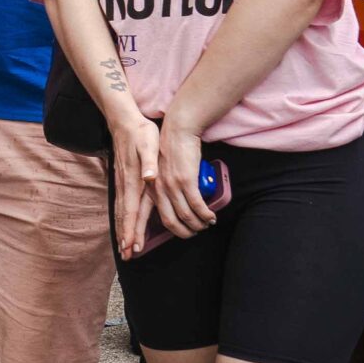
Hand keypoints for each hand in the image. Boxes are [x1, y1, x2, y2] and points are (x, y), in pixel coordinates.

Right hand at [107, 113, 161, 261]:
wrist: (124, 121)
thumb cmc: (140, 133)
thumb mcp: (148, 144)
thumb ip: (149, 162)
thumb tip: (149, 177)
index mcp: (133, 181)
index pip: (131, 211)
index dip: (132, 230)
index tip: (132, 247)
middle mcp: (125, 186)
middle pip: (124, 217)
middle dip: (125, 237)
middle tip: (126, 256)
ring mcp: (122, 184)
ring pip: (121, 212)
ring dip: (123, 230)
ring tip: (124, 247)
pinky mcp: (123, 181)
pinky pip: (121, 205)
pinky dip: (122, 219)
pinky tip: (124, 224)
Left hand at [150, 115, 216, 239]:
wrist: (178, 130)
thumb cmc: (172, 148)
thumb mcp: (161, 170)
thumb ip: (164, 186)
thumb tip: (176, 201)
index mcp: (152, 188)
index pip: (160, 217)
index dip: (173, 229)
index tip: (184, 232)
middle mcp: (160, 190)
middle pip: (172, 222)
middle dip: (186, 232)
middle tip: (197, 231)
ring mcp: (173, 186)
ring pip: (187, 215)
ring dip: (199, 223)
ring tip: (207, 223)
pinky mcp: (186, 180)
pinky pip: (197, 205)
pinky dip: (205, 214)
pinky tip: (211, 216)